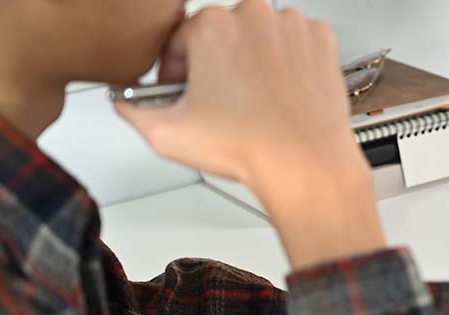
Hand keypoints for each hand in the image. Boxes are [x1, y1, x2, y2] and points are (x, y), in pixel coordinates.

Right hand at [117, 1, 382, 268]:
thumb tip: (127, 102)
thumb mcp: (166, 134)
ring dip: (254, 60)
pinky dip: (289, 62)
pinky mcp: (321, 40)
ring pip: (260, 36)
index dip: (178, 70)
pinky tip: (283, 92)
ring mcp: (291, 26)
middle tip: (223, 101)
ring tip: (256, 100)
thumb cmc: (249, 147)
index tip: (186, 89)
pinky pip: (296, 43)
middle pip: (223, 34)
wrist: (306, 163)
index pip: (180, 40)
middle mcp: (253, 15)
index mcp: (211, 26)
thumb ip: (133, 109)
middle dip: (218, 63)